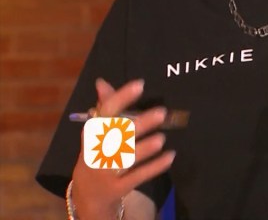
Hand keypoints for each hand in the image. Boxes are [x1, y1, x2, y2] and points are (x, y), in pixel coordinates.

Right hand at [70, 79, 174, 219]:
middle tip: (162, 112)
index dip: (121, 99)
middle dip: (138, 124)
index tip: (140, 84)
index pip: (105, 113)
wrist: (88, 194)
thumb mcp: (97, 133)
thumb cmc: (99, 154)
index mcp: (92, 134)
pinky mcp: (117, 188)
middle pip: (117, 136)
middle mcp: (96, 152)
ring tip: (162, 138)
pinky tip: (170, 156)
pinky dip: (154, 167)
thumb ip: (105, 108)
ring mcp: (105, 172)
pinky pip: (137, 177)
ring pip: (125, 159)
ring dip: (144, 148)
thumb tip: (102, 82)